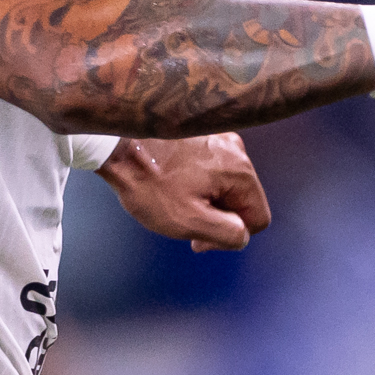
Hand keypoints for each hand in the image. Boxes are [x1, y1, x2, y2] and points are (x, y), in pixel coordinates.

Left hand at [103, 132, 269, 249]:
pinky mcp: (201, 135)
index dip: (232, 236)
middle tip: (183, 221)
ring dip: (205, 201)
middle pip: (242, 201)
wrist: (116, 145)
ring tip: (173, 200)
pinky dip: (196, 183)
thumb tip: (242, 234)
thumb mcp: (190, 221)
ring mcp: (218, 138)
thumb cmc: (149, 183)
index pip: (258, 218)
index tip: (200, 239)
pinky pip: (211, 170)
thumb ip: (228, 234)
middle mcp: (236, 149)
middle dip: (217, 217)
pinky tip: (171, 185)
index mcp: (240, 171)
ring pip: (225, 186)